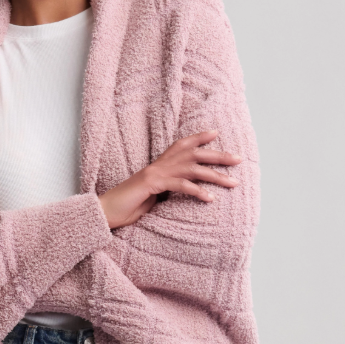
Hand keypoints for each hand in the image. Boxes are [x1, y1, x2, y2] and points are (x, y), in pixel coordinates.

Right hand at [98, 129, 241, 228]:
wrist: (105, 211)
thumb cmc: (127, 206)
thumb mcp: (151, 196)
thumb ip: (165, 189)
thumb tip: (181, 190)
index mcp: (158, 165)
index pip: (182, 145)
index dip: (199, 138)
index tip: (216, 133)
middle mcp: (159, 165)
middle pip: (194, 154)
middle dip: (218, 155)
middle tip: (239, 159)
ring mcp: (155, 173)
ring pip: (192, 169)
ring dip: (215, 175)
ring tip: (233, 182)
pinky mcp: (152, 184)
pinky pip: (179, 185)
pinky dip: (197, 191)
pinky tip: (210, 198)